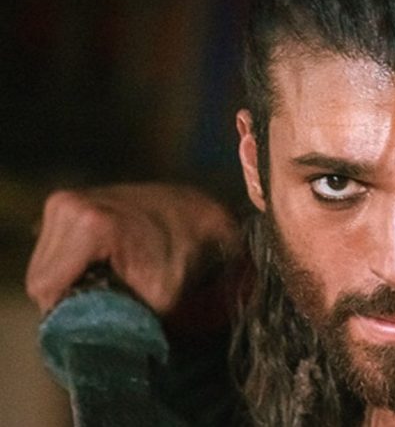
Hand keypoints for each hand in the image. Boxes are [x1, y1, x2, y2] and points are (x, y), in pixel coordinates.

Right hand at [26, 183, 240, 315]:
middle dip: (66, 299)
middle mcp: (68, 206)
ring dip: (66, 282)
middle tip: (104, 302)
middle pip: (41, 277)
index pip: (47, 288)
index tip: (95, 318)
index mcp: (89, 225)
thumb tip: (94, 350)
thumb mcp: (160, 298)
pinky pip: (50, 251)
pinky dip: (68, 266)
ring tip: (105, 281)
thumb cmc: (184, 255)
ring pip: (43, 266)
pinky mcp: (64, 203)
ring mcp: (64, 201)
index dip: (66, 313)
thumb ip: (121, 323)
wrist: (196, 215)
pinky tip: (98, 265)